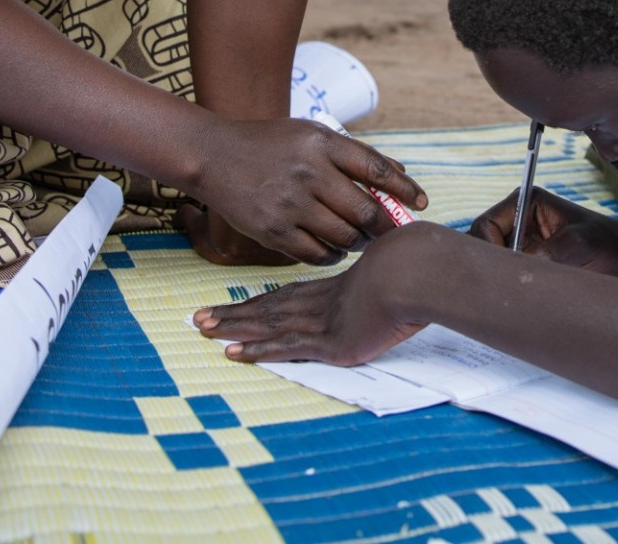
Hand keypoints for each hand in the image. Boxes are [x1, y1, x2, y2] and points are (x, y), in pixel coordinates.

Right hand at [186, 118, 426, 266]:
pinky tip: (334, 249)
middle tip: (390, 231)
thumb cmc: (269, 144)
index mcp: (322, 143)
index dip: (406, 188)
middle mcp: (308, 172)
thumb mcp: (310, 134)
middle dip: (385, 225)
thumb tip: (401, 174)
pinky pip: (317, 254)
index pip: (377, 169)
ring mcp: (290, 204)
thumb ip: (353, 154)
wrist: (213, 155)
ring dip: (360, 241)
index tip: (422, 202)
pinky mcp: (273, 231)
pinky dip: (333, 255)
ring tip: (360, 238)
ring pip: (345, 236)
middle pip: (366, 210)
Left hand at [192, 225, 432, 364]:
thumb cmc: (417, 268)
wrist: (417, 272)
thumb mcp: (401, 269)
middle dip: (234, 312)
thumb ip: (392, 272)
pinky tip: (233, 352)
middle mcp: (323, 303)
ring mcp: (323, 321)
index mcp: (339, 288)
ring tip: (202, 328)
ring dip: (233, 326)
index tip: (240, 301)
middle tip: (200, 316)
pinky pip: (284, 347)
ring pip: (267, 323)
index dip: (263, 300)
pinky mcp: (328, 342)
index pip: (292, 295)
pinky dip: (257, 349)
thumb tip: (403, 264)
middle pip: (269, 307)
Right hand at [468, 187, 617, 277]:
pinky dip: (510, 286)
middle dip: (492, 265)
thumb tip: (518, 270)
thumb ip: (547, 253)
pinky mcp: (527, 262)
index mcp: (524, 202)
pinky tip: (524, 297)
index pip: (485, 225)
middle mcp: (517, 221)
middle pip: (481, 244)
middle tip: (508, 285)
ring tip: (520, 291)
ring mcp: (520, 242)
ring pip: (492, 263)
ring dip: (502, 277)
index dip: (487, 248)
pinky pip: (506, 275)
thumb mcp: (578, 245)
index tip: (505, 270)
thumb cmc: (607, 242)